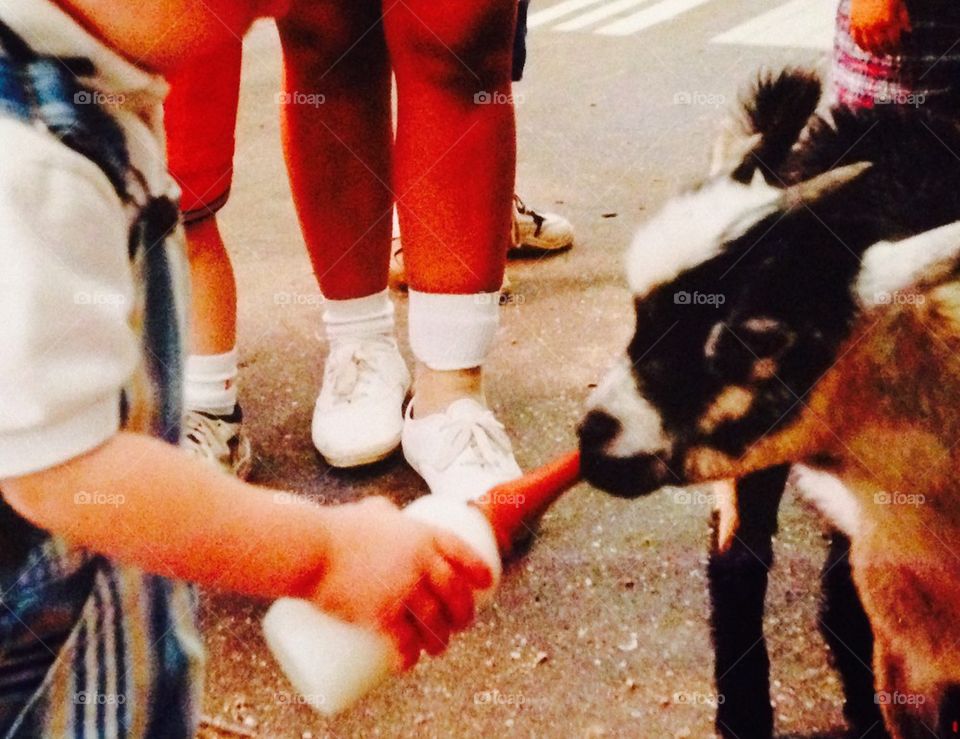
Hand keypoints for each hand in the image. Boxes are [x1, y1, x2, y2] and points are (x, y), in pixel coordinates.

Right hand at [309, 497, 492, 669]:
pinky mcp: (381, 615)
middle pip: (454, 593)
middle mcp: (420, 562)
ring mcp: (402, 590)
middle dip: (464, 613)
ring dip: (441, 640)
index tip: (486, 583)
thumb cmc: (335, 527)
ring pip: (435, 622)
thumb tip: (385, 513)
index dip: (478, 569)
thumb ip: (382, 511)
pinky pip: (404, 642)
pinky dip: (408, 657)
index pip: (463, 553)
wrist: (310, 548)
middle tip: (462, 624)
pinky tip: (408, 664)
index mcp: (421, 535)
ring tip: (438, 649)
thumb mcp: (369, 511)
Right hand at [850, 0, 910, 54]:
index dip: (896, 48)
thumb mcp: (899, 4)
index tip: (899, 52)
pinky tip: (865, 50)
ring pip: (868, 45)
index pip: (893, 41)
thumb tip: (908, 31)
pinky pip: (856, 39)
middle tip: (890, 55)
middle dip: (886, 52)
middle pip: (881, 45)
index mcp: (888, 21)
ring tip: (878, 55)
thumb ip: (904, 18)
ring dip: (873, 52)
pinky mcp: (854, 24)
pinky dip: (861, 46)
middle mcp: (875, 26)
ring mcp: (863, 26)